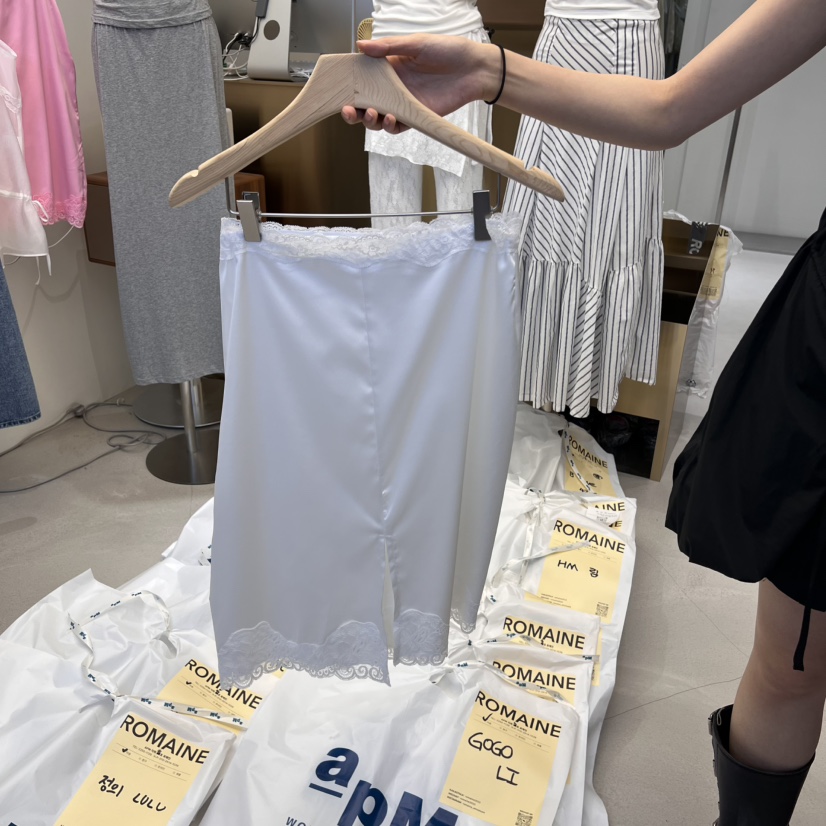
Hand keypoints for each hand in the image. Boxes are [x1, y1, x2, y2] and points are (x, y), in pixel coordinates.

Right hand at [341, 34, 496, 133]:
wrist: (474, 69)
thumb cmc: (448, 51)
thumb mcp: (416, 43)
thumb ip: (388, 47)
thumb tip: (361, 46)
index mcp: (389, 68)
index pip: (362, 79)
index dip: (348, 85)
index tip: (339, 89)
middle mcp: (393, 88)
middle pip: (365, 103)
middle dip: (353, 110)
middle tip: (348, 109)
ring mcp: (404, 104)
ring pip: (378, 118)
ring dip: (370, 119)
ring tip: (371, 113)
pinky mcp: (416, 117)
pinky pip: (397, 127)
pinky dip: (390, 126)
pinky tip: (390, 118)